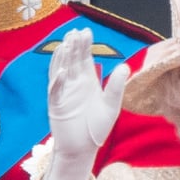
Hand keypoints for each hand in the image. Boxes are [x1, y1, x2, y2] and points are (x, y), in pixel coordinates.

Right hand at [41, 29, 128, 179]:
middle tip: (75, 32)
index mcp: (88, 82)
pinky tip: (62, 71)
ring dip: (62, 58)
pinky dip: (57, 82)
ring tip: (65, 43)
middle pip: (72, 60)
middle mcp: (74, 84)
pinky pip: (55, 91)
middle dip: (73, 47)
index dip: (85, 45)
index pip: (84, 58)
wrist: (83, 149)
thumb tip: (125, 66)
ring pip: (60, 71)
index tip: (86, 31)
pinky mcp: (56, 105)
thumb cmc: (96, 128)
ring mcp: (63, 93)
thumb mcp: (111, 106)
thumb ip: (116, 87)